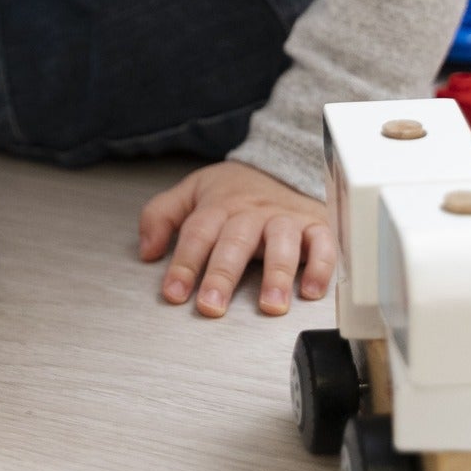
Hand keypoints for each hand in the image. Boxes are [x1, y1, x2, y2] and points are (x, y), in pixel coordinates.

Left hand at [138, 160, 336, 317]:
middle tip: (211, 306)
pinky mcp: (315, 227)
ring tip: (270, 305)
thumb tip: (147, 249)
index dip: (183, 264)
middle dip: (222, 276)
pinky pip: (323, 245)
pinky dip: (321, 267)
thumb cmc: (235, 189)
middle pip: (234, 242)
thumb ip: (162, 216)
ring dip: (276, 274)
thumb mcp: (192, 192)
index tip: (174, 292)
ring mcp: (284, 220)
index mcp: (219, 206)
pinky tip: (311, 291)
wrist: (281, 165)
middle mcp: (251, 213)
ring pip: (281, 243)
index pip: (197, 234)